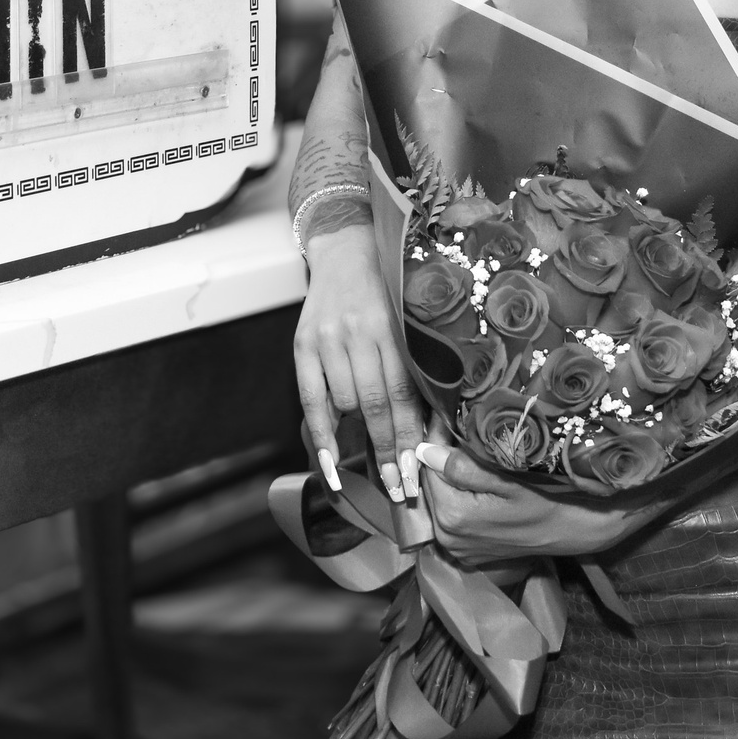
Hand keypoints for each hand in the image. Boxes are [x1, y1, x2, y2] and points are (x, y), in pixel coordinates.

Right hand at [293, 212, 426, 502]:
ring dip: (364, 444)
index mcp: (394, 326)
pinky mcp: (303, 344)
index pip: (405, 393)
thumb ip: (417, 365)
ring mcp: (328, 339)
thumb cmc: (389, 289)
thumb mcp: (410, 319)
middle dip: (391, 453)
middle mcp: (360, 333)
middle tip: (403, 490)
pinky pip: (311, 399)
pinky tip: (331, 465)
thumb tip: (434, 427)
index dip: (412, 437)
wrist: (345, 248)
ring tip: (381, 476)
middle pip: (376, 405)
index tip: (420, 473)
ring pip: (346, 403)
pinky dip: (322, 436)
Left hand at [415, 440, 651, 566]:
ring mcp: (457, 549)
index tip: (441, 418)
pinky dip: (458, 500)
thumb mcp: (507, 477)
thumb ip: (462, 466)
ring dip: (448, 480)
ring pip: (440, 502)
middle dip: (440, 461)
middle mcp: (448, 538)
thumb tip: (423, 450)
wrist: (574, 529)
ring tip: (464, 453)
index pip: (427, 470)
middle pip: (431, 488)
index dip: (434, 442)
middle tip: (452, 429)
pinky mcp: (466, 553)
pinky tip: (474, 484)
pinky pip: (451, 519)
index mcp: (453, 517)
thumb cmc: (546, 498)